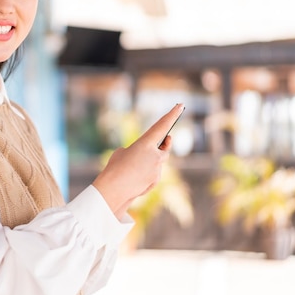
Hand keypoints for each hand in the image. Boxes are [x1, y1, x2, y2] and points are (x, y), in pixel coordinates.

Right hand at [92, 104, 184, 219]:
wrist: (114, 189)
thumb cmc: (114, 168)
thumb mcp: (121, 152)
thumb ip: (136, 150)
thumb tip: (142, 156)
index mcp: (145, 143)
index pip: (162, 126)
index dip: (172, 115)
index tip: (180, 105)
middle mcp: (155, 155)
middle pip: (165, 148)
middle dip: (164, 144)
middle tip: (166, 140)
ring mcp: (157, 169)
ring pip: (159, 163)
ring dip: (151, 162)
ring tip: (134, 166)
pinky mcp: (156, 181)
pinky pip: (154, 174)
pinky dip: (146, 174)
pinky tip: (135, 177)